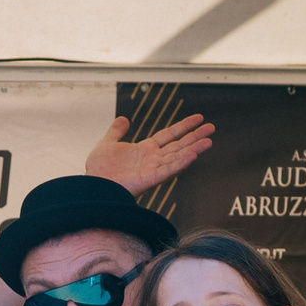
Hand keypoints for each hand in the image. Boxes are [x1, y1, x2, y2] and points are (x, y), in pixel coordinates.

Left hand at [85, 111, 216, 196]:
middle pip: (178, 145)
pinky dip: (181, 163)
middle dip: (195, 136)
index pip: (169, 135)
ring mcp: (153, 169)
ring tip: (209, 141)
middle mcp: (152, 159)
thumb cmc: (98, 171)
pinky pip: (169, 170)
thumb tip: (124, 119)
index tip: (198, 118)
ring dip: (194, 149)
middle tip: (211, 128)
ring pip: (178, 157)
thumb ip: (116, 131)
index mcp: (144, 150)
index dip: (183, 126)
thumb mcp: (107, 144)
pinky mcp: (150, 179)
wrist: (93, 186)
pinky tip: (193, 154)